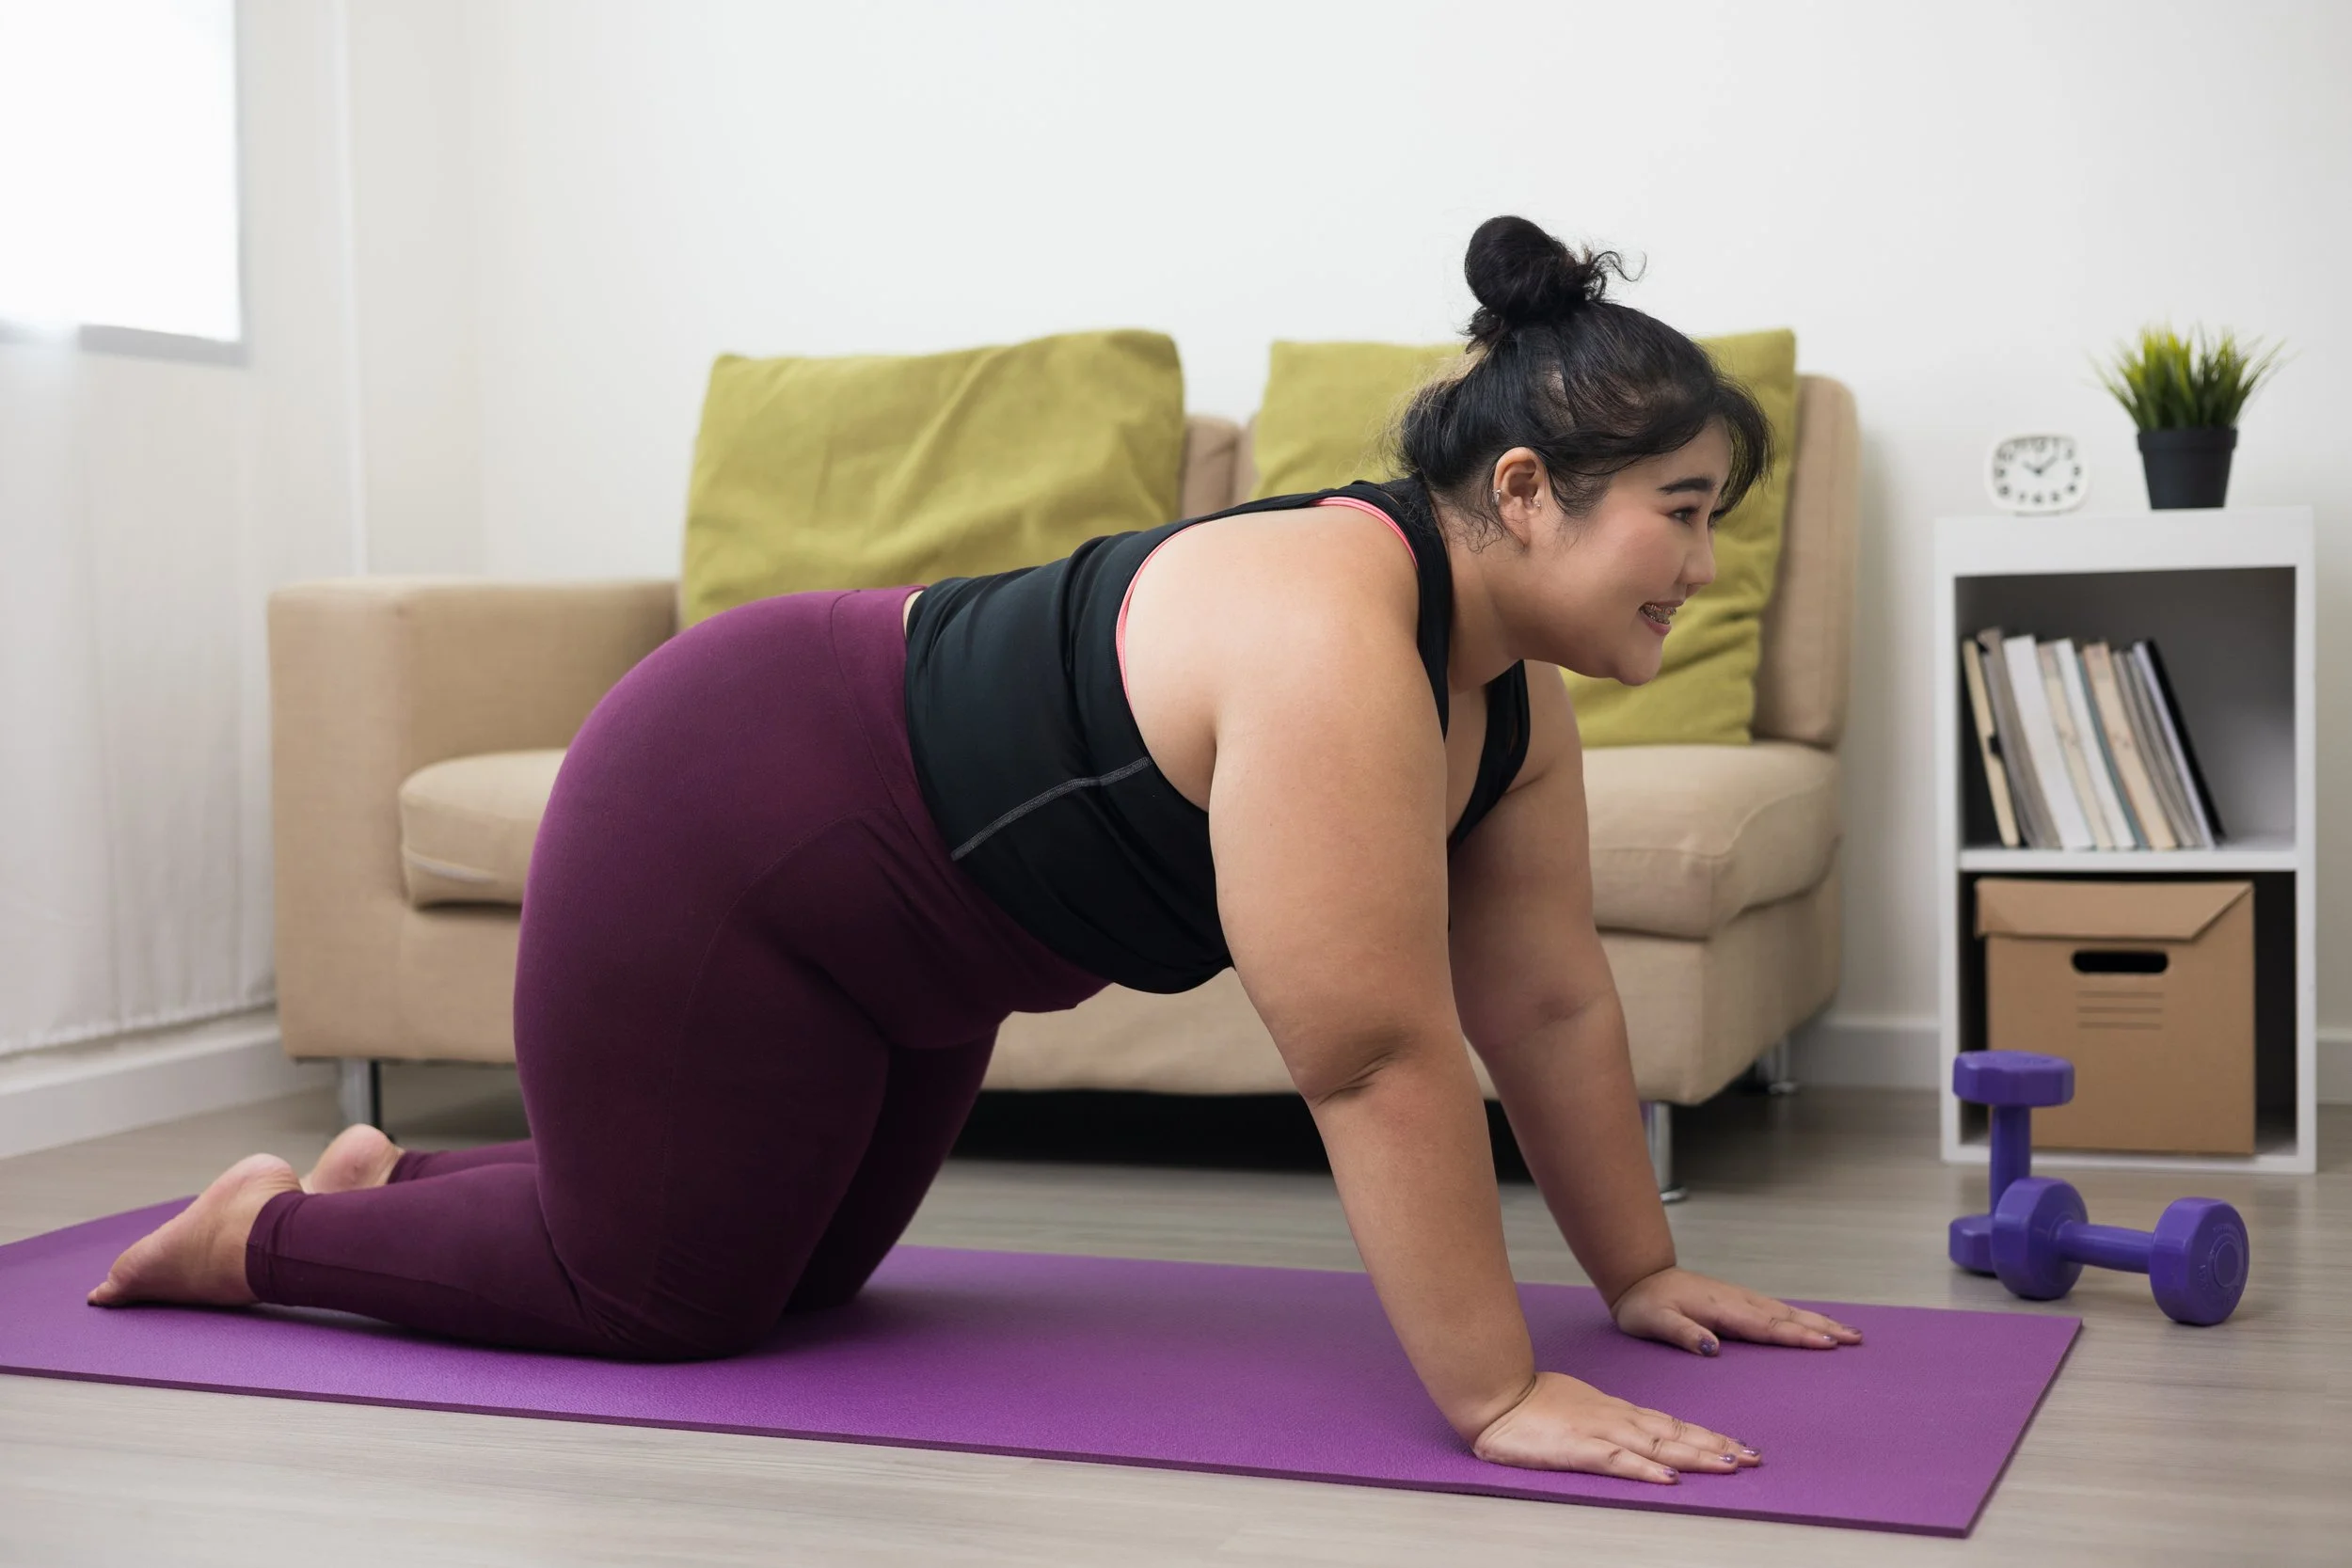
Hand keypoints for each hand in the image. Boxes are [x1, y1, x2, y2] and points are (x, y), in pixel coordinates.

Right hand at [1471, 1370, 1759, 1483]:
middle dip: (1716, 1446)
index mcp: (1617, 1412)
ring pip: (1658, 1446)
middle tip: (1753, 1457)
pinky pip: (1618, 1461)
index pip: (1671, 1426)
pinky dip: (1646, 1470)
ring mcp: (1600, 1432)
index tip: (1738, 1447)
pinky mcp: (1579, 1449)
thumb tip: (1636, 1439)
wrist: (1496, 1395)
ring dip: (1696, 1456)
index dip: (1706, 1436)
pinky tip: (1670, 1478)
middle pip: (1676, 1435)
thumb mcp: (1578, 1409)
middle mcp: (1617, 1420)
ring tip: (1730, 1464)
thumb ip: (1606, 1424)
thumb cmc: (1531, 1404)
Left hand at [1609, 1266, 1863, 1354]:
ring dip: (1817, 1320)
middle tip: (1856, 1339)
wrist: (1638, 1278)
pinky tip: (1814, 1323)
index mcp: (1721, 1309)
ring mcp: (1739, 1299)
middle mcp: (1736, 1301)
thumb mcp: (1652, 1321)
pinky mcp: (1737, 1301)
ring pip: (1785, 1311)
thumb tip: (1711, 1348)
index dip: (1798, 1336)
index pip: (1766, 1327)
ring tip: (1848, 1332)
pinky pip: (1776, 1310)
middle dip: (1822, 1327)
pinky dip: (1800, 1316)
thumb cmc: (1643, 1304)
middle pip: (1786, 1317)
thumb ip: (1681, 1333)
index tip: (1828, 1343)